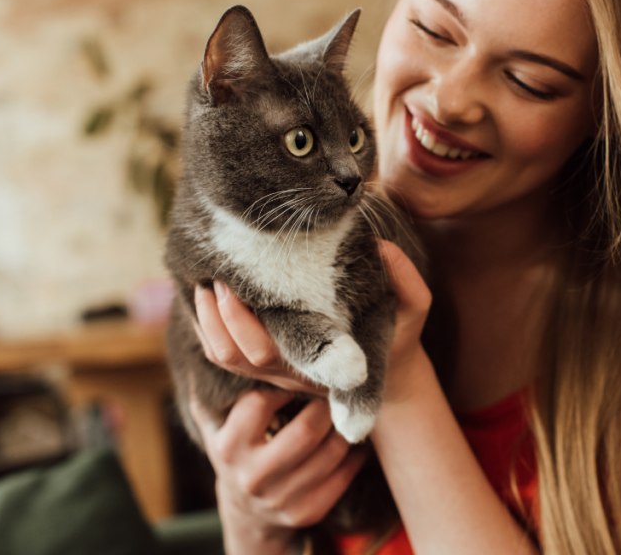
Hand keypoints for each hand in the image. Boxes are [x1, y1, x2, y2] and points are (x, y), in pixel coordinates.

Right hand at [190, 389, 367, 554]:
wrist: (247, 513)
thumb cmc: (236, 452)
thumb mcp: (214, 425)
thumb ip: (209, 389)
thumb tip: (207, 343)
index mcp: (229, 447)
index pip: (260, 402)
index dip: (284, 384)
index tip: (297, 377)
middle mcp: (252, 476)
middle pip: (305, 431)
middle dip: (325, 407)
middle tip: (334, 393)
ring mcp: (280, 499)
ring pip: (330, 454)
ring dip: (343, 429)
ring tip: (345, 413)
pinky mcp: (306, 513)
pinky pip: (343, 477)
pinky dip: (354, 455)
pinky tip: (352, 441)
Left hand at [193, 240, 431, 402]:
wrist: (387, 369)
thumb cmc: (397, 334)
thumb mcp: (414, 309)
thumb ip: (408, 283)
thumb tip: (382, 248)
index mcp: (322, 364)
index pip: (271, 351)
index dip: (244, 322)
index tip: (238, 283)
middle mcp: (293, 373)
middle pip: (237, 354)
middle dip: (220, 315)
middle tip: (218, 275)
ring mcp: (275, 374)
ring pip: (223, 356)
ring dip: (207, 320)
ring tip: (206, 281)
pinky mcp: (264, 366)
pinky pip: (222, 353)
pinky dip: (208, 326)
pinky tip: (209, 293)